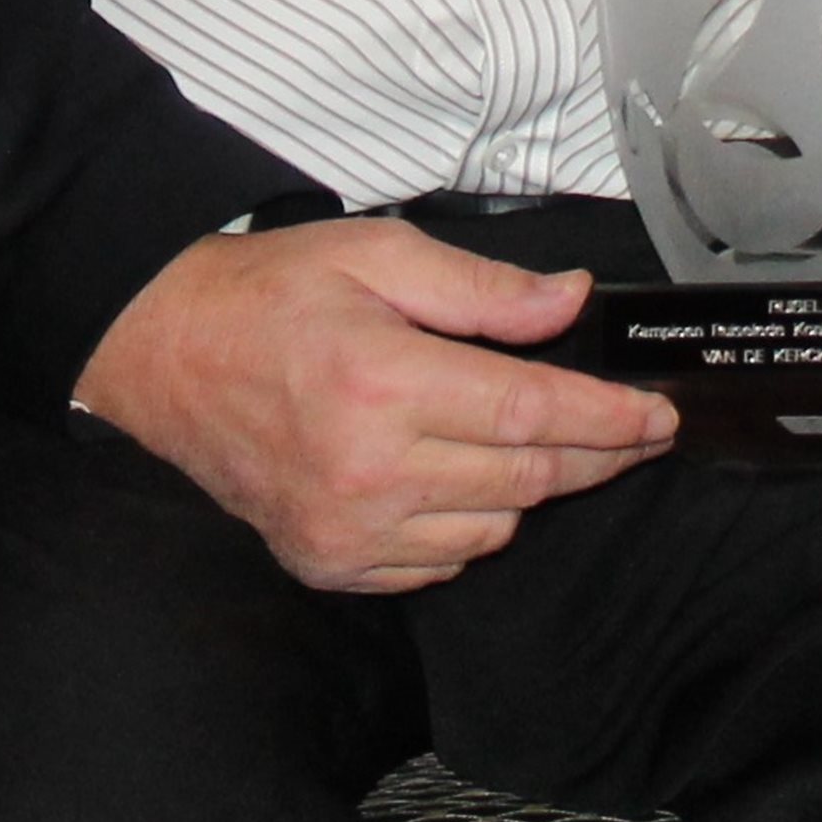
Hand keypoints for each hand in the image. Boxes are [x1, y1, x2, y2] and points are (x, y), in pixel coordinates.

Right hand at [74, 216, 677, 591]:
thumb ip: (481, 288)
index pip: (533, 414)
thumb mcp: (377, 255)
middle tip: (638, 433)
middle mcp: (370, 470)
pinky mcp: (327, 562)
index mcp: (386, 382)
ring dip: (529, 491)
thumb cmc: (268, 295)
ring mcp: (346, 529)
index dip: (609, 419)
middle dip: (596, 456)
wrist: (163, 353)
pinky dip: (468, 529)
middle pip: (526, 481)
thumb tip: (568, 302)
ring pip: (490, 531)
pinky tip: (460, 482)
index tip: (658, 416)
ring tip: (530, 441)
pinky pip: (437, 566)